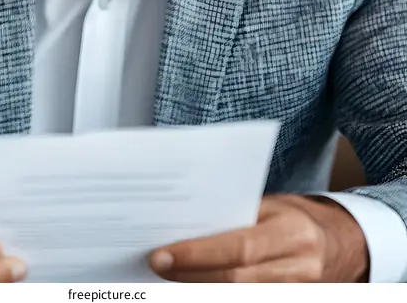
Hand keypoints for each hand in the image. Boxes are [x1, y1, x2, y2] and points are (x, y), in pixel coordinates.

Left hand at [149, 194, 369, 281]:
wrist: (341, 241)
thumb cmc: (295, 216)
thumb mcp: (272, 206)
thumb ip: (237, 215)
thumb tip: (186, 224)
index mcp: (292, 230)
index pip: (238, 246)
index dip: (197, 254)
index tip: (161, 255)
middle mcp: (300, 266)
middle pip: (236, 279)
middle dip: (190, 275)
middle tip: (157, 267)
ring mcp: (300, 292)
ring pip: (241, 297)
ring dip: (199, 290)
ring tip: (169, 281)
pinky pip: (252, 302)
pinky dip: (219, 296)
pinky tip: (195, 289)